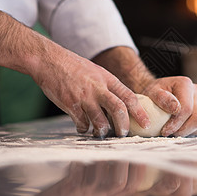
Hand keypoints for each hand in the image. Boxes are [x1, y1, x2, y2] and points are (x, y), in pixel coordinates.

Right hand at [34, 49, 149, 136]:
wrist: (50, 61)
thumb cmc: (74, 67)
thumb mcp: (97, 72)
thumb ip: (109, 87)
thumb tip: (121, 105)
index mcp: (107, 79)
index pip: (129, 97)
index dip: (140, 112)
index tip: (146, 124)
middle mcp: (98, 88)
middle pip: (118, 110)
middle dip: (124, 126)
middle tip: (123, 134)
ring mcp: (84, 97)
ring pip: (100, 121)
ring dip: (103, 131)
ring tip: (101, 133)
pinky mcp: (70, 105)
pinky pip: (82, 124)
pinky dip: (84, 129)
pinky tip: (83, 127)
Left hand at [142, 76, 196, 136]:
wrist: (157, 94)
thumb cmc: (153, 94)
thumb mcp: (151, 93)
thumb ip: (161, 98)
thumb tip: (175, 108)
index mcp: (185, 84)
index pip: (187, 108)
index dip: (176, 123)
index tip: (164, 131)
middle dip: (184, 129)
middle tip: (170, 133)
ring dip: (190, 131)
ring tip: (175, 132)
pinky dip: (196, 132)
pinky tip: (182, 130)